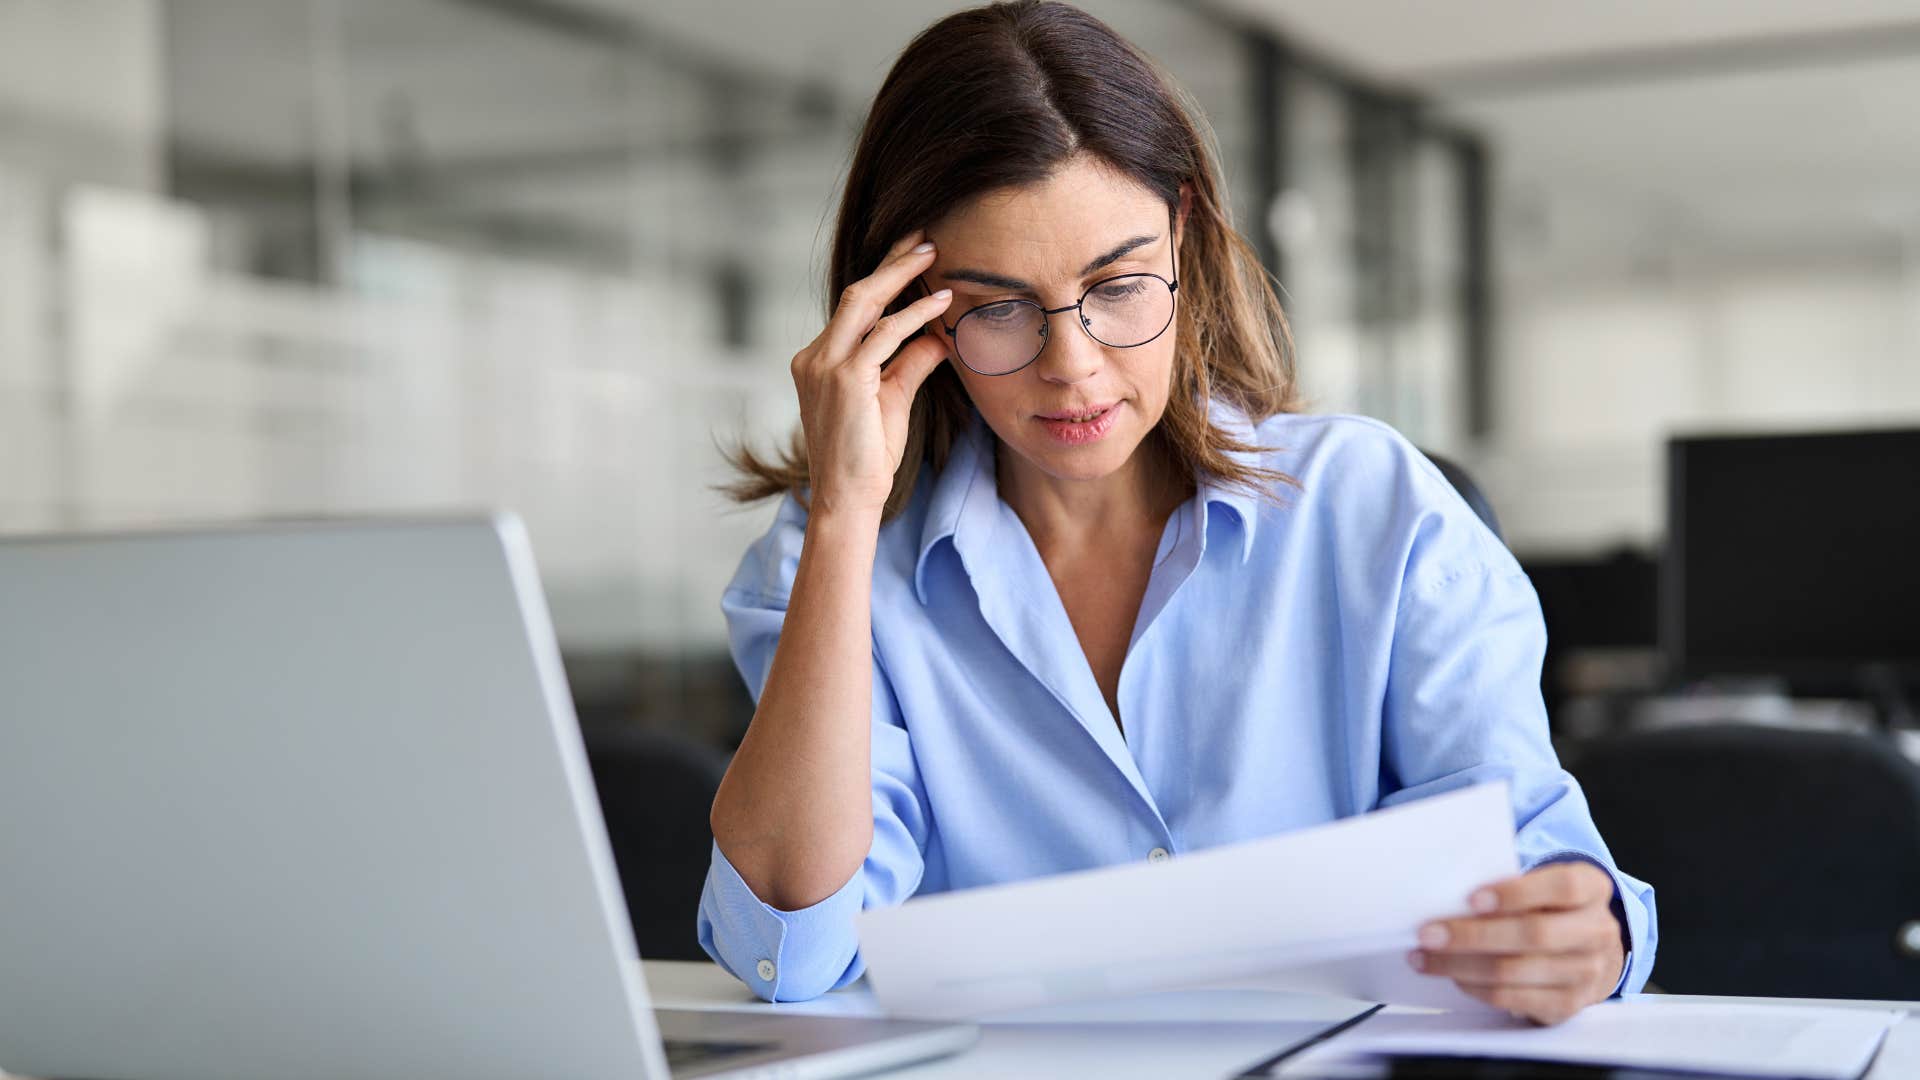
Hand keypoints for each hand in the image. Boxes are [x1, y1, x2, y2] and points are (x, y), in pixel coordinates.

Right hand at [790, 229, 953, 517]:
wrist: (847, 499)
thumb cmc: (867, 458)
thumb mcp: (892, 401)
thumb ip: (909, 364)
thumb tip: (938, 337)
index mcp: (817, 360)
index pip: (852, 308)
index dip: (884, 279)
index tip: (914, 255)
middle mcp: (813, 357)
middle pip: (855, 293)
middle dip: (891, 262)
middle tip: (925, 236)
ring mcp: (824, 366)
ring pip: (864, 303)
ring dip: (903, 276)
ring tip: (935, 255)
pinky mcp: (844, 379)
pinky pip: (884, 335)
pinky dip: (914, 316)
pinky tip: (940, 304)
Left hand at [1410, 861, 1625, 1024]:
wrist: (1588, 954)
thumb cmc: (1549, 909)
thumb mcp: (1543, 886)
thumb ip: (1509, 885)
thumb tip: (1447, 892)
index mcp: (1592, 888)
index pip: (1562, 887)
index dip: (1517, 893)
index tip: (1471, 898)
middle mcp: (1597, 931)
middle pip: (1533, 934)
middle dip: (1472, 935)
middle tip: (1428, 933)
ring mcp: (1586, 972)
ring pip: (1515, 970)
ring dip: (1461, 965)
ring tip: (1424, 957)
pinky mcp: (1567, 1005)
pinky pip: (1513, 998)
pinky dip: (1475, 987)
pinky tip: (1452, 976)